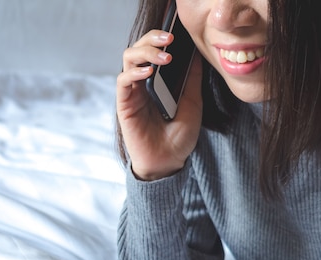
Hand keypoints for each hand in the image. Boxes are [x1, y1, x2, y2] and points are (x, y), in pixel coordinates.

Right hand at [117, 30, 202, 180]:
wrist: (170, 162)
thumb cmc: (179, 136)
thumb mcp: (193, 103)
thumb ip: (191, 79)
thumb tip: (197, 54)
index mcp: (157, 81)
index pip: (152, 50)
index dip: (160, 39)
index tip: (177, 36)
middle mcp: (142, 83)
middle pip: (138, 49)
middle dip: (152, 39)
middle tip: (170, 40)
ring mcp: (132, 93)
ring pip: (128, 59)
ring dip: (145, 53)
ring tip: (164, 58)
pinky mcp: (125, 105)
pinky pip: (123, 81)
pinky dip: (134, 72)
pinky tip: (149, 72)